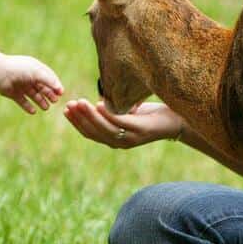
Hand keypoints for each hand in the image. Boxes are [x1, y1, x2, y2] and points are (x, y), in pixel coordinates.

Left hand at [0, 55, 63, 113]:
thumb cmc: (19, 69)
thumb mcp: (37, 72)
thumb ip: (49, 80)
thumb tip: (60, 88)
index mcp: (35, 69)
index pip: (48, 77)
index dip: (55, 85)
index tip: (61, 93)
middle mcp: (28, 77)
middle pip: (42, 87)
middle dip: (49, 94)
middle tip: (55, 101)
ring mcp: (21, 86)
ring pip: (34, 95)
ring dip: (40, 101)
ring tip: (46, 108)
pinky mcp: (13, 94)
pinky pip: (23, 101)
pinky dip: (28, 107)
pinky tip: (33, 111)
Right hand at [62, 99, 183, 148]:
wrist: (176, 121)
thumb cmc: (151, 115)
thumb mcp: (127, 113)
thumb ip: (112, 111)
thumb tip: (96, 101)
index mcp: (114, 140)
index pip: (90, 133)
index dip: (77, 123)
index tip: (65, 110)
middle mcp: (120, 142)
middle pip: (94, 131)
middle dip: (80, 118)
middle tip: (69, 105)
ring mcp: (130, 137)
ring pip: (105, 127)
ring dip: (90, 115)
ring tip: (80, 103)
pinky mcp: (140, 130)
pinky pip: (120, 122)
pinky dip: (107, 114)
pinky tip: (98, 104)